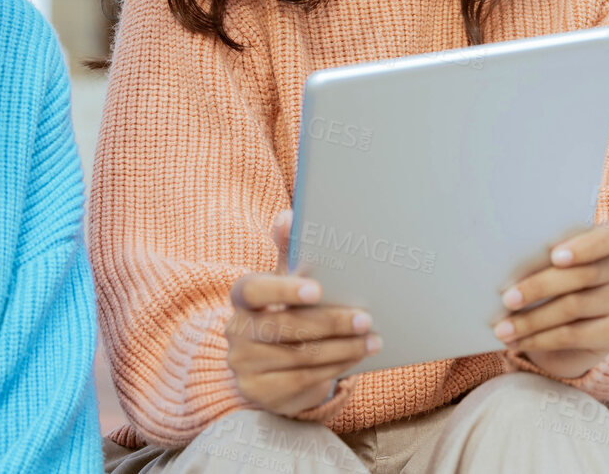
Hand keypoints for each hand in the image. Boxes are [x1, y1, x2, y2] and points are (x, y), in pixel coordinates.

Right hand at [224, 209, 381, 415]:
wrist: (267, 366)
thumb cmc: (284, 311)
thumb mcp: (285, 282)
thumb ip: (288, 251)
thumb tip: (289, 216)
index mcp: (241, 298)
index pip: (253, 290)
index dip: (283, 289)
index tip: (317, 288)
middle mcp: (236, 332)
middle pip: (285, 327)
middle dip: (330, 322)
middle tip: (365, 317)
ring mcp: (245, 365)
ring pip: (299, 356)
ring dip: (342, 347)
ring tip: (372, 338)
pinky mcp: (260, 393)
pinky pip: (303, 380)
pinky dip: (335, 367)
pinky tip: (358, 358)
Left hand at [493, 222, 608, 377]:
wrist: (567, 333)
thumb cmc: (551, 285)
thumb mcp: (547, 266)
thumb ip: (540, 260)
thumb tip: (508, 270)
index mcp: (607, 239)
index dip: (584, 247)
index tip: (555, 257)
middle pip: (581, 275)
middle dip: (538, 287)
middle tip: (507, 299)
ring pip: (573, 306)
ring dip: (531, 320)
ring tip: (502, 328)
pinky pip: (573, 334)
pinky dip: (539, 339)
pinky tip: (518, 341)